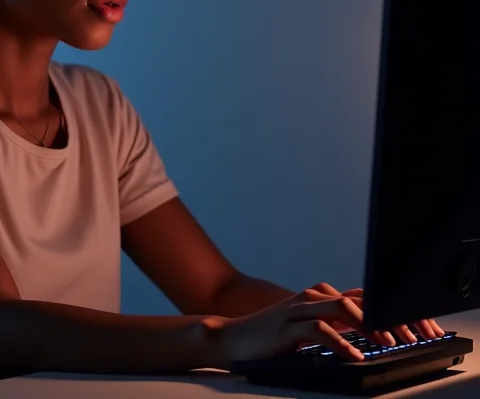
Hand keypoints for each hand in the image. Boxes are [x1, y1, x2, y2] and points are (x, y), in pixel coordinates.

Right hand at [212, 282, 443, 366]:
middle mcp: (313, 298)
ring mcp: (299, 310)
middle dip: (389, 316)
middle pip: (360, 299)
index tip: (420, 327)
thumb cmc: (274, 338)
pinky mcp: (287, 327)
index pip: (366, 297)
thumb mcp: (312, 328)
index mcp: (322, 297)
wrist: (233, 337)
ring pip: (342, 308)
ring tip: (389, 344)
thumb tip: (375, 332)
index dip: (394, 310)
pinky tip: (354, 356)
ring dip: (369, 326)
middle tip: (414, 336)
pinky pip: (318, 330)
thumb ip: (338, 324)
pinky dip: (340, 342)